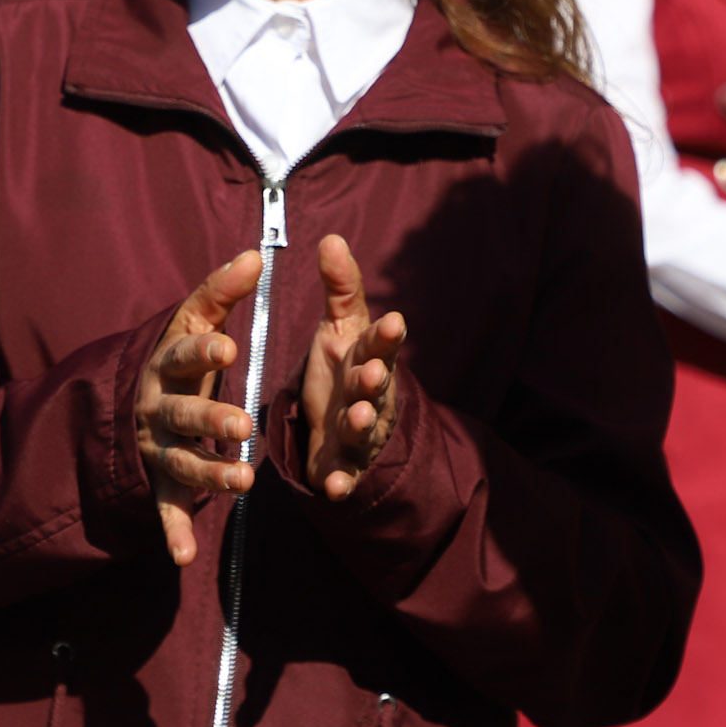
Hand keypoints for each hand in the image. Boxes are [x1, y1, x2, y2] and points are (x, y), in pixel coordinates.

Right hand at [136, 252, 262, 566]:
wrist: (127, 400)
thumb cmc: (175, 357)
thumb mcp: (192, 321)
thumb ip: (220, 292)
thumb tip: (253, 255)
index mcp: (167, 363)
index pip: (184, 354)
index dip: (204, 351)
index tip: (230, 347)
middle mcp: (157, 406)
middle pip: (183, 413)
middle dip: (211, 419)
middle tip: (243, 426)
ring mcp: (157, 446)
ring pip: (181, 463)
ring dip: (208, 474)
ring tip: (242, 482)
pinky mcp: (160, 480)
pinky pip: (166, 508)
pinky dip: (173, 532)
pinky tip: (183, 556)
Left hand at [300, 234, 406, 501]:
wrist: (344, 425)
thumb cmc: (344, 369)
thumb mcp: (340, 328)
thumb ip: (340, 288)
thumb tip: (330, 238)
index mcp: (367, 358)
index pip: (380, 344)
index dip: (386, 336)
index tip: (395, 321)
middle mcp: (368, 395)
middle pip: (373, 386)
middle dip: (373, 379)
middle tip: (370, 372)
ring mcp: (357, 432)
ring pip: (361, 427)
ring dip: (359, 423)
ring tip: (353, 416)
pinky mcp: (342, 464)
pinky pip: (343, 474)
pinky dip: (340, 481)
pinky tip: (333, 488)